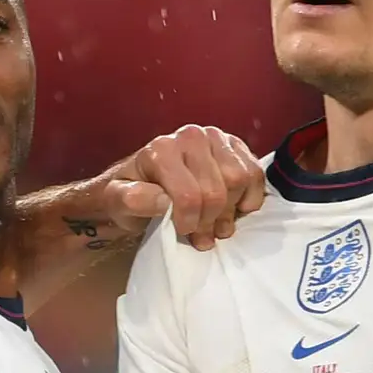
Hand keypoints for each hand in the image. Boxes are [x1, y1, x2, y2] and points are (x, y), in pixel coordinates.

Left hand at [68, 124, 265, 252]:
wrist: (139, 183)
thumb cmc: (129, 195)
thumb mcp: (117, 203)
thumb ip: (133, 200)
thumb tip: (163, 202)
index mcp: (162, 149)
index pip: (189, 195)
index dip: (190, 223)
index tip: (182, 233)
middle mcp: (191, 136)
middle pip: (218, 190)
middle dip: (211, 221)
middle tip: (201, 236)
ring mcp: (215, 137)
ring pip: (240, 180)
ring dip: (230, 211)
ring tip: (216, 225)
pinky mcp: (235, 145)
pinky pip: (255, 174)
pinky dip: (249, 198)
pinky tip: (233, 209)